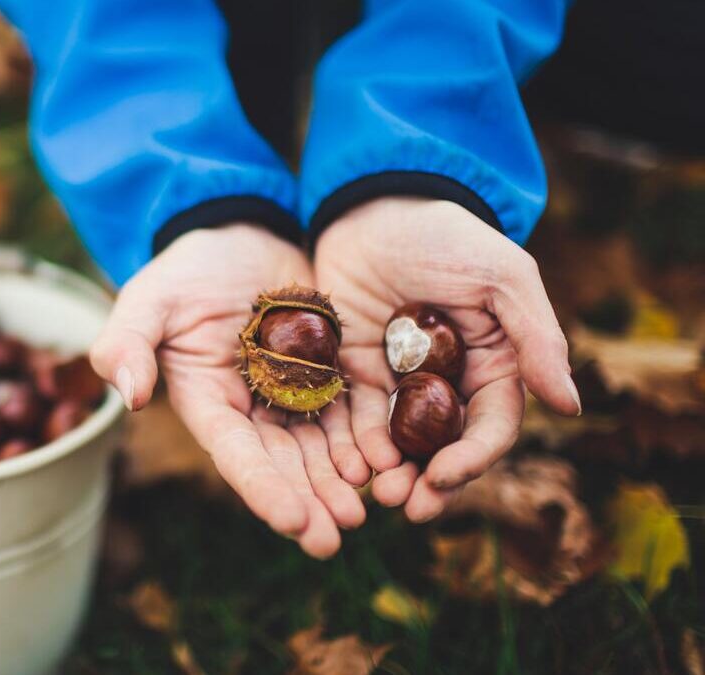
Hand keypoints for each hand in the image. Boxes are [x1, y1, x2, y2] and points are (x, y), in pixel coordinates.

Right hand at [90, 224, 364, 556]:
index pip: (236, 454)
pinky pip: (351, 411)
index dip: (263, 489)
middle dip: (308, 502)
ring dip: (340, 483)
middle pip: (283, 464)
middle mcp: (252, 410)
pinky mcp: (329, 373)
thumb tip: (129, 396)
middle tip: (335, 537)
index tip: (293, 522)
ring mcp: (293, 394)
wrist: (240, 233)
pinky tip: (388, 463)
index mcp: (209, 403)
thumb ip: (127, 342)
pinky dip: (367, 439)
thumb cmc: (186, 270)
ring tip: (367, 510)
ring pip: (321, 448)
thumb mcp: (148, 299)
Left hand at [314, 197, 580, 521]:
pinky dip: (353, 446)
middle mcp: (449, 383)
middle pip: (443, 447)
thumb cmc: (446, 236)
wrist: (372, 207)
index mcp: (494, 365)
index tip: (445, 477)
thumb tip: (570, 406)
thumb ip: (536, 339)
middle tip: (407, 508)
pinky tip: (346, 466)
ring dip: (390, 474)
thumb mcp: (500, 278)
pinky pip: (355, 418)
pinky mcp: (355, 372)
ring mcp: (399, 381)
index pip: (490, 426)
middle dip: (429, 482)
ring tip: (376, 496)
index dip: (472, 458)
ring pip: (399, 443)